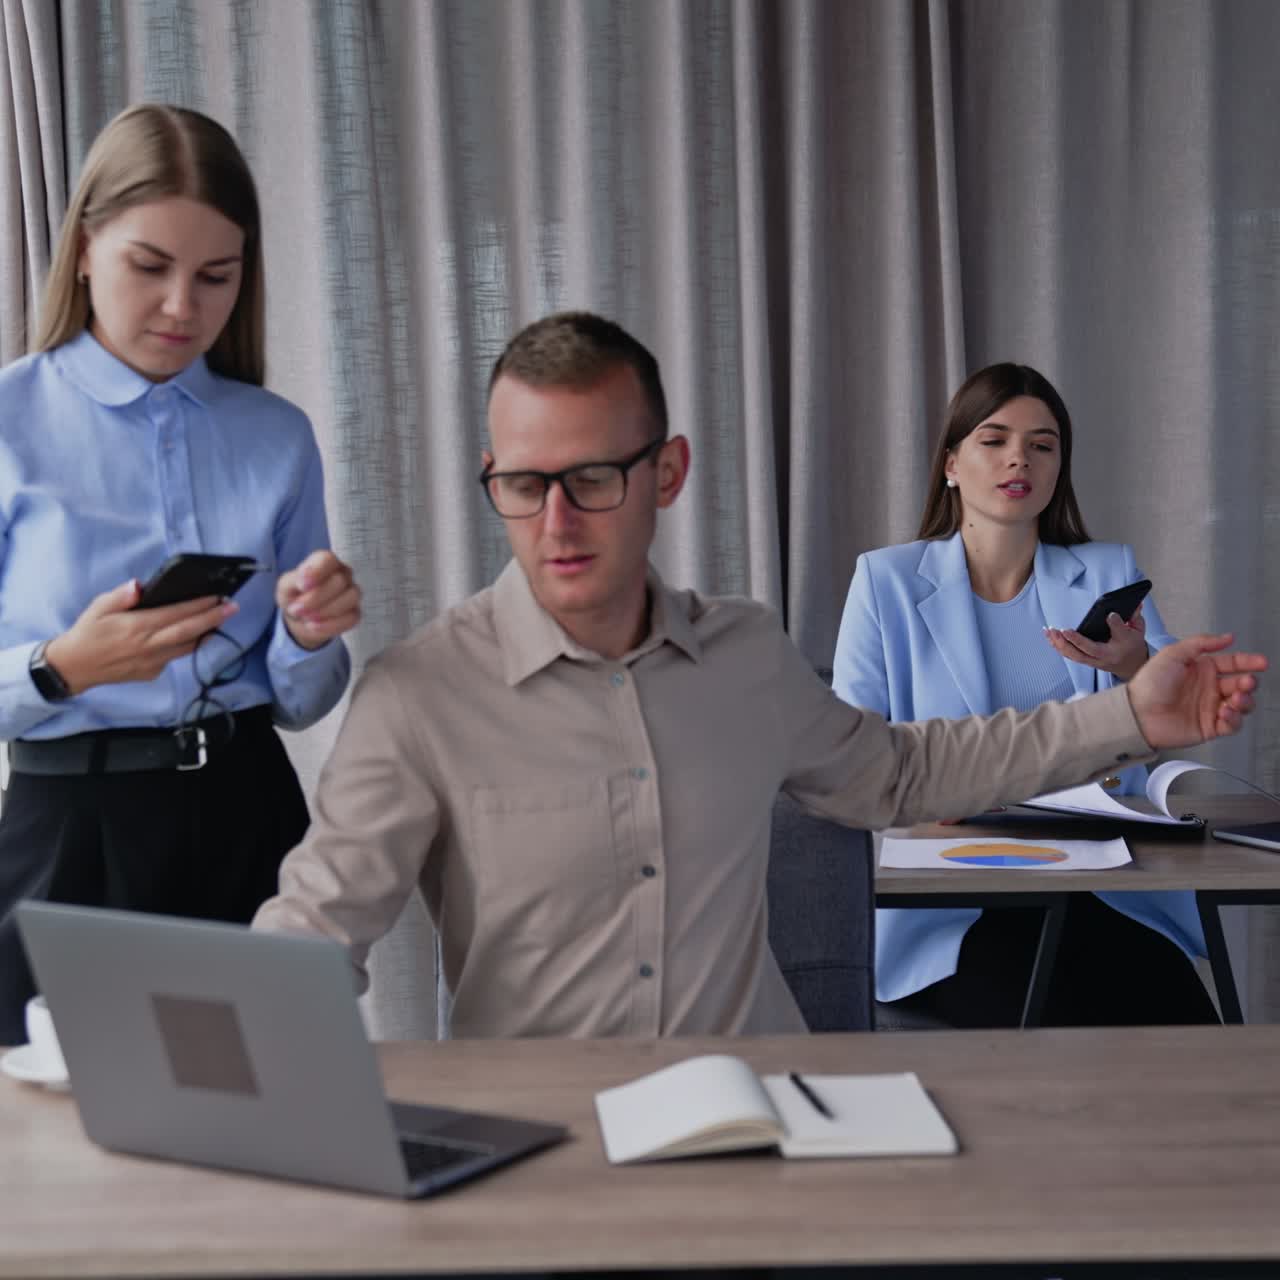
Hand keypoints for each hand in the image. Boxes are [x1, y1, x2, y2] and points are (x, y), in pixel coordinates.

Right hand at [44, 580, 236, 695]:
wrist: (75, 668)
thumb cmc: (87, 634)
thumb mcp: (98, 608)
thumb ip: (120, 596)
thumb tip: (139, 585)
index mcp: (137, 627)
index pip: (176, 614)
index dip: (199, 605)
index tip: (217, 596)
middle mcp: (149, 646)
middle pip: (189, 631)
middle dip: (214, 618)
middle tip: (233, 607)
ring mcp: (152, 662)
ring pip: (187, 647)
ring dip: (206, 633)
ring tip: (221, 619)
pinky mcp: (152, 672)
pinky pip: (175, 657)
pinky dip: (189, 646)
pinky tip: (198, 636)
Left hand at [276, 549, 360, 650]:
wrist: (300, 619)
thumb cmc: (295, 596)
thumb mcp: (286, 586)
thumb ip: (293, 579)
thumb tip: (304, 582)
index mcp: (325, 562)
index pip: (329, 559)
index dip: (316, 572)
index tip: (302, 586)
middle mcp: (343, 574)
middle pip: (339, 581)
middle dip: (316, 598)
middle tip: (297, 609)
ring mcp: (352, 592)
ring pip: (350, 598)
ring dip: (325, 611)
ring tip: (306, 618)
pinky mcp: (355, 612)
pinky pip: (352, 617)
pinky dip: (331, 624)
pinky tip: (314, 626)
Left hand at [1045, 604, 1148, 679]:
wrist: (1130, 665)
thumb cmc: (1132, 645)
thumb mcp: (1137, 631)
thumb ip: (1134, 617)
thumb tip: (1135, 604)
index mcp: (1119, 648)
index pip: (1118, 635)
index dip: (1115, 625)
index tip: (1110, 614)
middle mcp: (1103, 657)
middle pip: (1085, 652)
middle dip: (1072, 642)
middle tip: (1061, 630)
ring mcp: (1092, 661)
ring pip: (1073, 655)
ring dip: (1059, 644)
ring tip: (1049, 631)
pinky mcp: (1084, 660)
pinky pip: (1069, 655)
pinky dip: (1058, 646)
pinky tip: (1050, 636)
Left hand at [1126, 633, 1266, 748]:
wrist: (1137, 713)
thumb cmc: (1150, 683)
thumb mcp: (1173, 654)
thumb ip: (1201, 643)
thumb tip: (1228, 637)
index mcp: (1203, 669)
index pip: (1233, 663)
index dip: (1248, 662)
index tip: (1261, 662)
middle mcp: (1210, 688)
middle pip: (1241, 684)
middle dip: (1249, 682)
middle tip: (1247, 682)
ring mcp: (1211, 708)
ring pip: (1242, 704)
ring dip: (1245, 701)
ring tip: (1236, 698)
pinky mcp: (1210, 727)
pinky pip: (1232, 725)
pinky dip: (1234, 719)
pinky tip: (1224, 713)